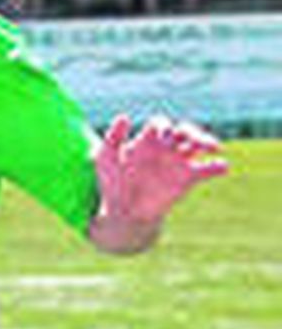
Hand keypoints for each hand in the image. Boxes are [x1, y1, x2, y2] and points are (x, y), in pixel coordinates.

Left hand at [94, 113, 226, 230]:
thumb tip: (124, 116)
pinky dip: (218, 167)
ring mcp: (179, 162)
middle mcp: (167, 147)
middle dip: (192, 132)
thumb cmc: (112, 183)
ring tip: (214, 148)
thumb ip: (112, 138)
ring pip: (200, 144)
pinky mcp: (188, 179)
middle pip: (186, 131)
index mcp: (148, 140)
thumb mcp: (105, 159)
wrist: (124, 213)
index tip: (161, 136)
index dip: (162, 127)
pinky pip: (208, 169)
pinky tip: (223, 167)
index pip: (161, 124)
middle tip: (193, 140)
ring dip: (208, 142)